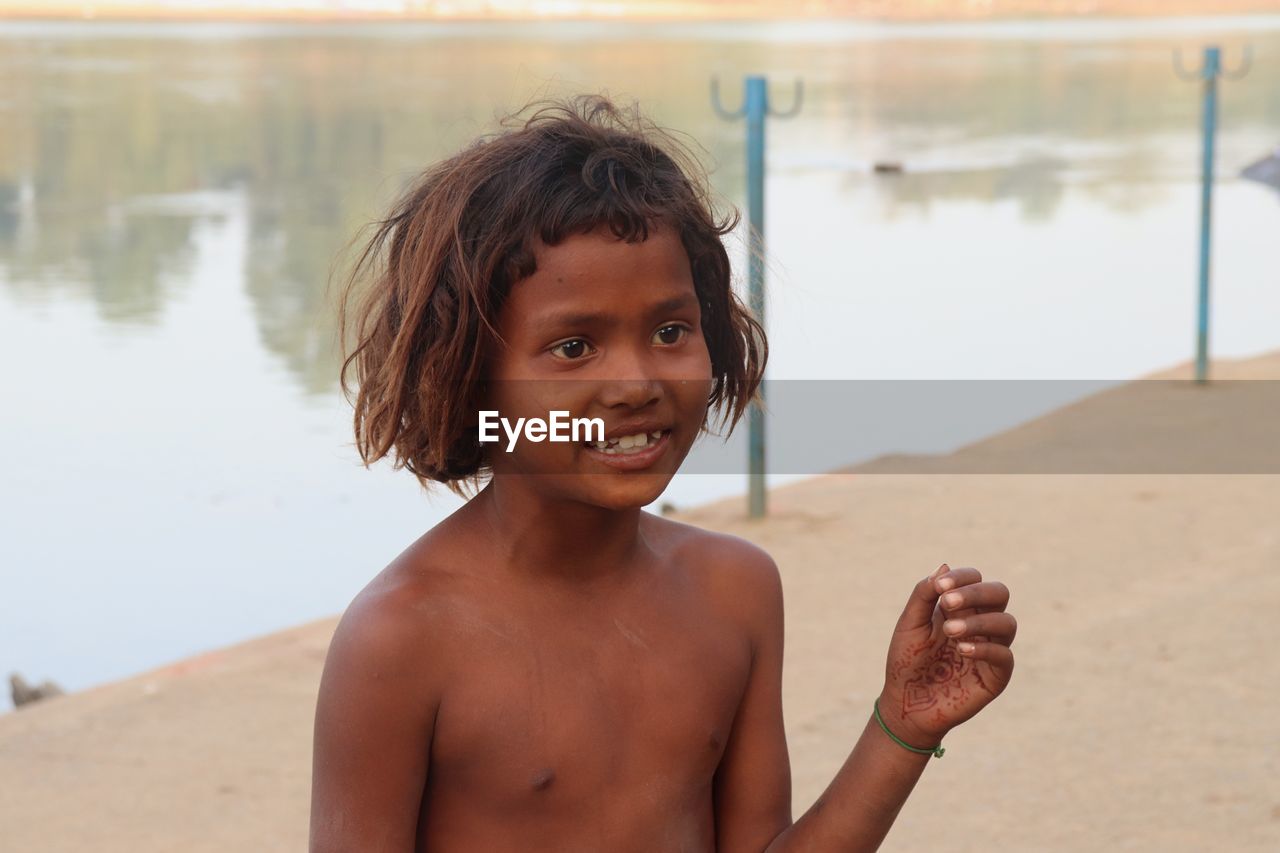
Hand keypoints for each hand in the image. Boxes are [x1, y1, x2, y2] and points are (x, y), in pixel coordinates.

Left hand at [878, 564, 1015, 748]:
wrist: (906, 703)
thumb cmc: (906, 661)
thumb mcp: (910, 624)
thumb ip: (924, 595)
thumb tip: (944, 566)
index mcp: (960, 607)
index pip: (975, 579)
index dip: (962, 577)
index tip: (940, 587)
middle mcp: (980, 623)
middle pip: (1000, 593)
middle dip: (976, 593)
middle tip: (947, 604)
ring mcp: (991, 648)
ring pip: (1007, 622)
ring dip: (978, 621)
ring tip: (949, 631)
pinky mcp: (996, 676)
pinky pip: (1005, 655)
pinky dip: (986, 647)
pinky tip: (962, 649)